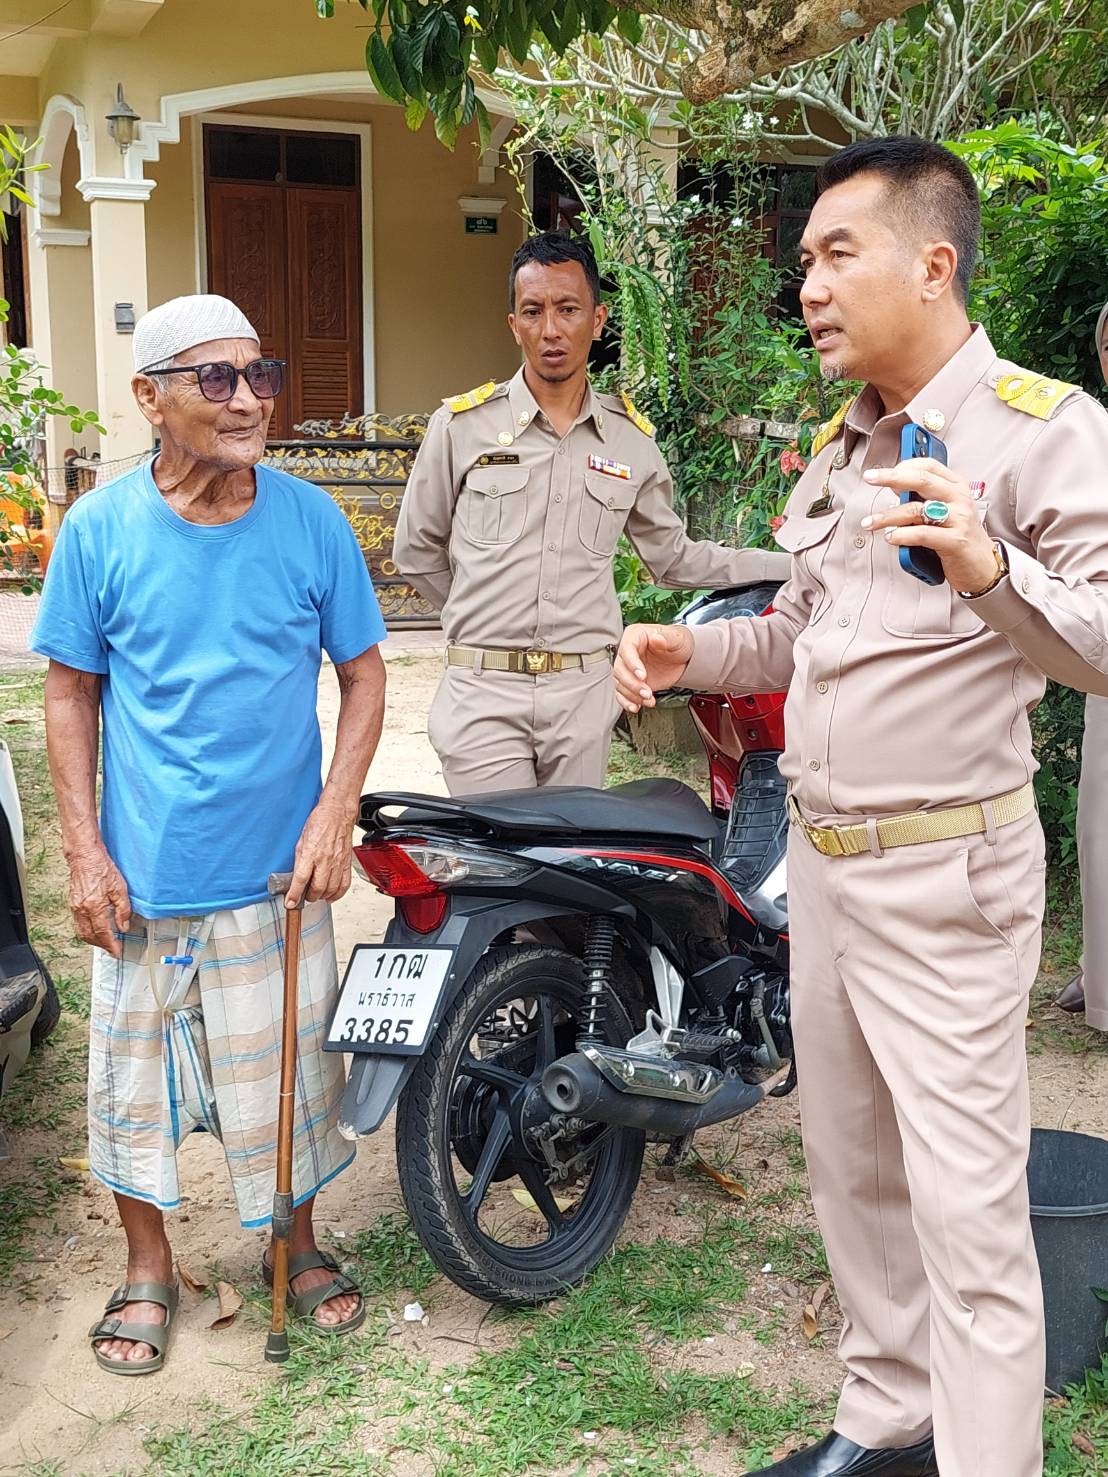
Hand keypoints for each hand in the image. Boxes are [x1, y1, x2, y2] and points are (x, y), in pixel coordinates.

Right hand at [67, 843, 131, 955]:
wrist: (84, 856)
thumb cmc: (102, 868)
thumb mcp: (120, 888)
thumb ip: (123, 910)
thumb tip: (124, 927)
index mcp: (94, 907)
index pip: (103, 933)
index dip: (111, 945)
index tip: (117, 951)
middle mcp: (82, 909)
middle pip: (90, 936)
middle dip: (101, 945)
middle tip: (113, 948)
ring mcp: (75, 907)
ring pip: (82, 932)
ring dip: (93, 940)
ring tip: (105, 942)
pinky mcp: (72, 903)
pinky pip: (78, 924)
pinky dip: (87, 931)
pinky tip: (95, 929)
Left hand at [288, 797, 356, 907]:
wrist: (337, 814)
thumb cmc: (319, 823)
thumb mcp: (301, 841)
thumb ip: (299, 860)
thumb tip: (296, 877)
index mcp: (311, 853)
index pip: (301, 879)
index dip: (294, 894)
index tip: (290, 903)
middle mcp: (325, 859)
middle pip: (317, 888)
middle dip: (309, 897)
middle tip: (304, 897)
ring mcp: (338, 862)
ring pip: (331, 889)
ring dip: (322, 897)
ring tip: (316, 896)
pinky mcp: (347, 863)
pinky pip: (344, 884)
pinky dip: (337, 894)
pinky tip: (331, 895)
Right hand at [614, 624, 694, 713]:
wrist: (683, 658)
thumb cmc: (677, 643)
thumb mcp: (676, 638)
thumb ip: (666, 637)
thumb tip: (656, 638)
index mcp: (635, 636)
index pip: (626, 649)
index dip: (632, 664)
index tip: (642, 675)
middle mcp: (628, 653)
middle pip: (620, 669)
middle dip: (633, 684)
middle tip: (646, 692)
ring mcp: (629, 669)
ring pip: (620, 683)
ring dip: (632, 695)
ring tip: (648, 699)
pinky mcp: (632, 682)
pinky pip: (622, 693)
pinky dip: (627, 702)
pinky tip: (636, 706)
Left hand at [861, 458, 999, 594]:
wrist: (983, 565)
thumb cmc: (959, 536)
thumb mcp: (945, 510)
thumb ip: (924, 497)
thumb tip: (895, 486)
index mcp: (956, 486)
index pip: (928, 466)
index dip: (903, 465)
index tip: (881, 472)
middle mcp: (959, 498)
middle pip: (921, 480)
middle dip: (891, 477)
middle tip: (870, 478)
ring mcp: (959, 519)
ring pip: (916, 510)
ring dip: (887, 516)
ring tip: (871, 523)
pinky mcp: (955, 541)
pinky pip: (922, 534)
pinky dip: (902, 535)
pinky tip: (891, 537)